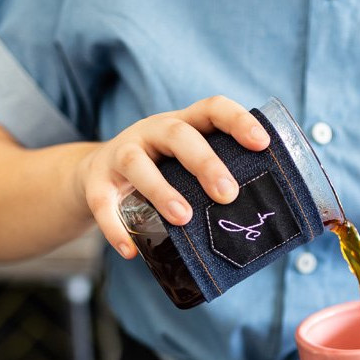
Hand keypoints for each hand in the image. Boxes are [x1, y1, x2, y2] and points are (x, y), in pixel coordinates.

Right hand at [76, 95, 269, 257]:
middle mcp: (151, 132)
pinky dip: (115, 228)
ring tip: (183, 218)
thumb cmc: (161, 173)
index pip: (212, 109)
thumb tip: (262, 222)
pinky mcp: (97, 182)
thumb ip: (216, 180)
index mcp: (183, 124)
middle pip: (178, 134)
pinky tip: (131, 250)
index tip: (262, 143)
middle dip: (205, 163)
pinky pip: (103, 204)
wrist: (97, 174)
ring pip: (137, 164)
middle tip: (228, 195)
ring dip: (161, 191)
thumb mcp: (185, 165)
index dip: (238, 121)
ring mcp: (121, 154)